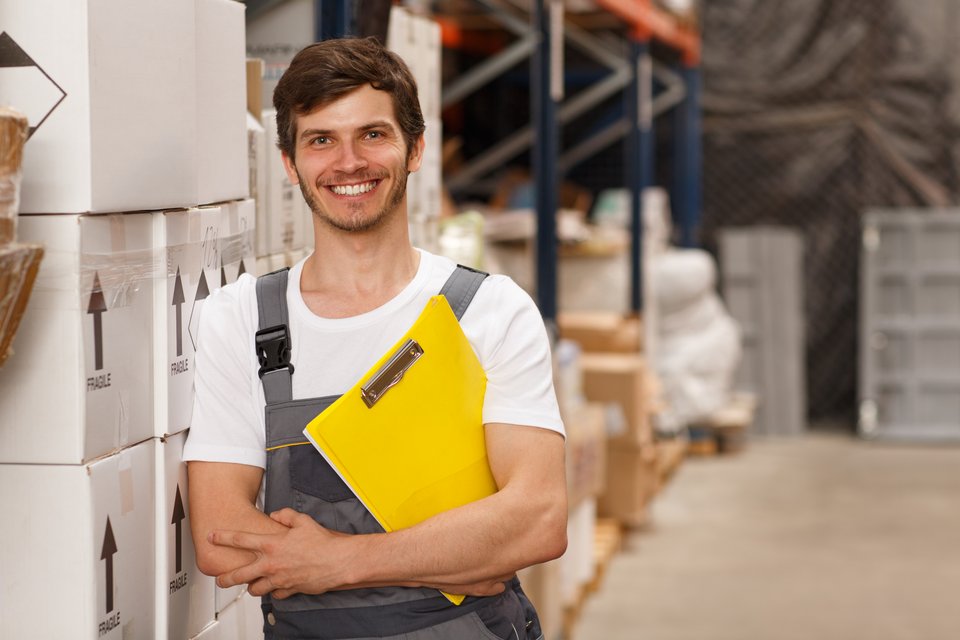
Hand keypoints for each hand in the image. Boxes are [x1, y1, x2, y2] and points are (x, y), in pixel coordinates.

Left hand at [209, 508, 351, 598]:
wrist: (338, 562)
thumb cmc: (323, 543)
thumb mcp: (303, 521)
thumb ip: (286, 516)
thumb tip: (276, 515)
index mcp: (271, 545)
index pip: (240, 540)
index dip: (222, 538)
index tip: (212, 537)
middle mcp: (271, 564)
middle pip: (239, 575)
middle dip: (226, 578)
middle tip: (219, 579)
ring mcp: (279, 579)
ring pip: (255, 589)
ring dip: (251, 587)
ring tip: (250, 585)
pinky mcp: (289, 590)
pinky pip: (275, 595)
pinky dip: (274, 591)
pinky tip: (275, 587)